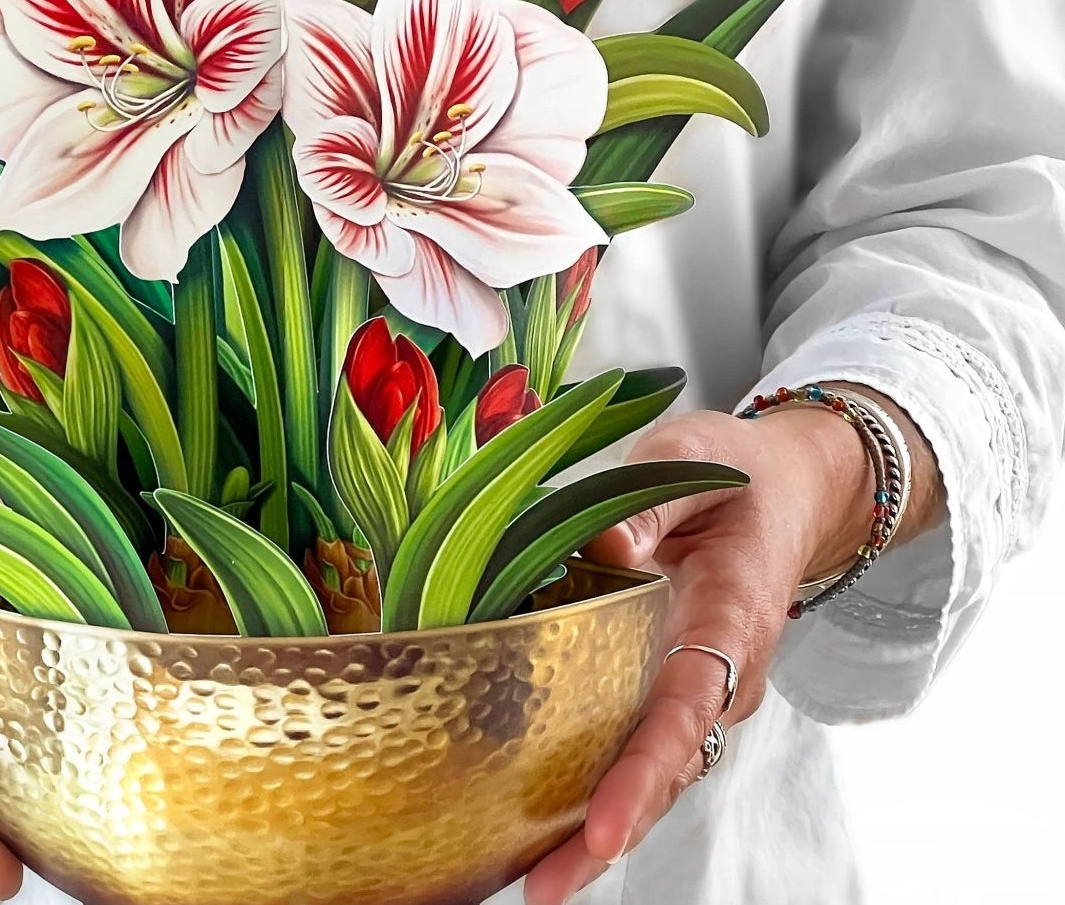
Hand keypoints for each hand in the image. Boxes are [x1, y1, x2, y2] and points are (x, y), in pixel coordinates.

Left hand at [525, 392, 924, 903]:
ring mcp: (701, 688)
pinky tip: (541, 824)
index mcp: (730, 616)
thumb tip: (598, 547)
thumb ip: (647, 503)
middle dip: (608, 834)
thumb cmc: (738, 471)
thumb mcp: (690, 459)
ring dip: (596, 830)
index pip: (687, 706)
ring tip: (534, 880)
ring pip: (654, 774)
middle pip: (667, 769)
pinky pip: (641, 750)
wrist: (788, 489)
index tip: (606, 826)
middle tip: (544, 887)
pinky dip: (597, 792)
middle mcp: (722, 672)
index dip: (644, 771)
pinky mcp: (675, 686)